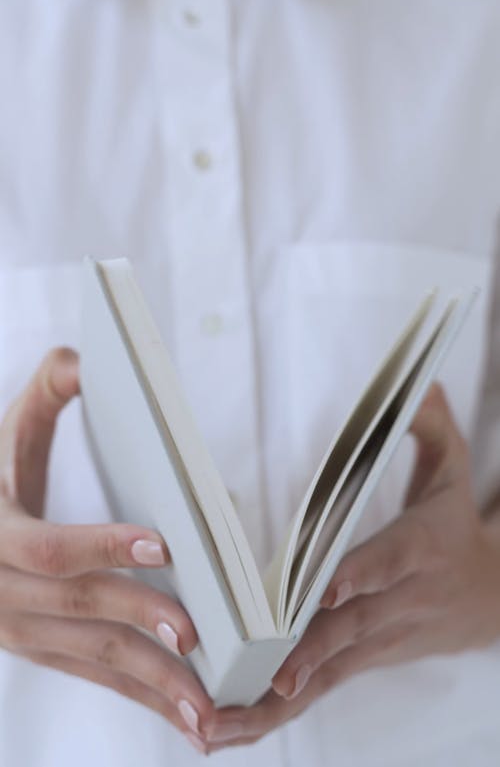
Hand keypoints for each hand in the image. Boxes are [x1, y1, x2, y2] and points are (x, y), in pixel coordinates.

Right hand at [0, 348, 214, 750]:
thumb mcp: (6, 436)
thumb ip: (43, 395)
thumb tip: (82, 358)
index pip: (49, 548)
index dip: (101, 545)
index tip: (161, 543)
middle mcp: (5, 595)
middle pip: (80, 613)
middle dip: (141, 623)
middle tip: (200, 636)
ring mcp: (22, 634)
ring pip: (94, 662)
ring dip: (152, 687)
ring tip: (209, 710)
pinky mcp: (44, 653)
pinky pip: (98, 680)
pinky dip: (144, 699)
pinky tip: (188, 717)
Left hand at [205, 383, 499, 751]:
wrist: (486, 599)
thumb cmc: (453, 528)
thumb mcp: (451, 472)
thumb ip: (430, 429)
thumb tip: (420, 385)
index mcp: (418, 550)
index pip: (387, 562)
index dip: (359, 575)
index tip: (326, 588)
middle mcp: (395, 603)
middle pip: (346, 630)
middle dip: (305, 652)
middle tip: (262, 673)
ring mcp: (374, 641)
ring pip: (323, 675)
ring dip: (270, 702)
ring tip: (215, 725)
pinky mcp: (356, 662)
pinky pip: (312, 693)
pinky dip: (270, 717)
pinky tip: (224, 733)